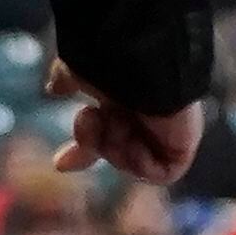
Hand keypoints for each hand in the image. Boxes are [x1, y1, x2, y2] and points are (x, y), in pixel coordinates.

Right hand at [47, 60, 202, 183]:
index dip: (84, 149)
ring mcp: (166, 133)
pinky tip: (133, 136)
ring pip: (128, 160)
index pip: (107, 132)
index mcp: (125, 100)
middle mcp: (147, 117)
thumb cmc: (109, 63)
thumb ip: (67, 81)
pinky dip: (138, 160)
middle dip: (92, 144)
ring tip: (116, 117)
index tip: (60, 164)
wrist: (140, 61)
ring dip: (113, 142)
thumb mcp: (78, 71)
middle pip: (115, 150)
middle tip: (90, 121)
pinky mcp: (182, 147)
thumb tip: (53, 89)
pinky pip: (157, 173)